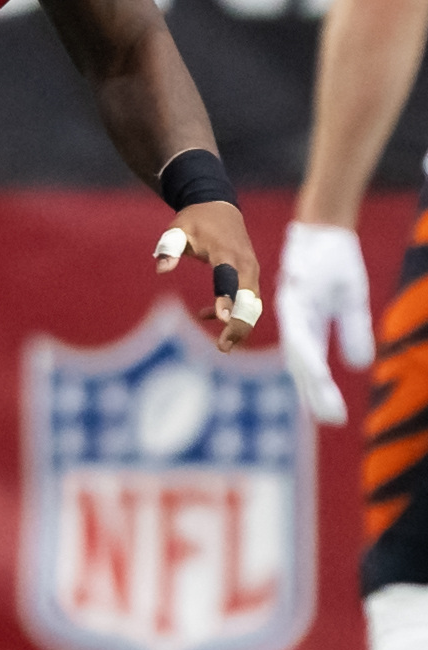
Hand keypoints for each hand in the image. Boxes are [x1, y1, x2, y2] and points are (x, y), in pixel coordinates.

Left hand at [151, 202, 261, 353]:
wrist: (218, 206)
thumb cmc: (194, 220)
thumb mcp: (177, 228)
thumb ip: (169, 247)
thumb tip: (161, 268)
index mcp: (225, 252)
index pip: (227, 277)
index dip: (225, 298)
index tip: (222, 319)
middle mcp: (244, 264)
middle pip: (248, 299)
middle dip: (239, 324)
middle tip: (223, 347)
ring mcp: (251, 270)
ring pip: (252, 304)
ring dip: (241, 325)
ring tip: (223, 346)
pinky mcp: (250, 275)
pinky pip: (247, 300)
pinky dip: (232, 312)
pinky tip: (203, 315)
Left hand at [277, 220, 372, 425]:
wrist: (325, 229)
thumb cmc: (333, 265)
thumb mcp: (350, 302)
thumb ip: (351, 332)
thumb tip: (358, 366)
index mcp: (305, 325)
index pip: (310, 364)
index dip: (319, 391)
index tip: (332, 417)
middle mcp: (293, 320)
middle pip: (302, 364)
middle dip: (315, 394)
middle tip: (330, 421)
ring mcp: (292, 309)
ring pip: (299, 351)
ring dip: (311, 380)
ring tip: (325, 406)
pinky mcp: (295, 295)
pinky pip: (299, 329)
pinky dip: (306, 351)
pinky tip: (315, 370)